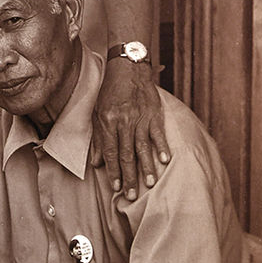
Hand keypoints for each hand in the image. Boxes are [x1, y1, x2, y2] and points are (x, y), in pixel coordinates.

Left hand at [91, 58, 169, 199]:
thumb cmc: (110, 92)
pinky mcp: (153, 113)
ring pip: (142, 146)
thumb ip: (98, 138)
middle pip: (126, 154)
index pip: (110, 152)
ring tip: (149, 183)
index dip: (113, 171)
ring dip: (146, 166)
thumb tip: (96, 163)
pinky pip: (158, 133)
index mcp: (107, 122)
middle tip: (132, 194)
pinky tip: (165, 160)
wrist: (126, 68)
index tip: (116, 187)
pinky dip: (162, 146)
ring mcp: (139, 118)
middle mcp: (123, 122)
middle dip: (129, 176)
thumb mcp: (97, 113)